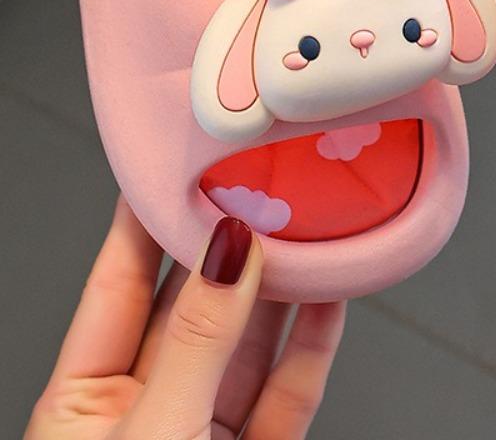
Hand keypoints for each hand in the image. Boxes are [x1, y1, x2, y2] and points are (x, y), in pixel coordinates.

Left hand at [26, 201, 343, 439]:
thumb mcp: (156, 431)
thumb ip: (199, 342)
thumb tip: (231, 253)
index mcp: (83, 407)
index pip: (118, 288)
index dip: (146, 222)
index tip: (176, 164)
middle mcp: (145, 411)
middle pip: (192, 309)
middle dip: (228, 248)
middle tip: (260, 189)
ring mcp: (203, 432)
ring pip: (248, 345)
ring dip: (281, 290)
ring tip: (308, 231)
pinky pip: (289, 390)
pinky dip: (313, 344)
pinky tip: (330, 299)